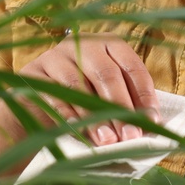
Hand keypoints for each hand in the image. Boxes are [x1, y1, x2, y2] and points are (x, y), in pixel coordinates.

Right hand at [0, 31, 159, 175]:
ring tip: (107, 141)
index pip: (132, 66)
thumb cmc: (81, 102)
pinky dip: (69, 115)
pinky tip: (80, 133)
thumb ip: (127, 105)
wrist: (35, 107)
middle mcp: (82, 43)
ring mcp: (55, 55)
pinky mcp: (32, 71)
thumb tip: (150, 127)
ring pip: (78, 84)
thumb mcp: (106, 98)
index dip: (144, 95)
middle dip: (120, 108)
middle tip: (130, 137)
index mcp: (108, 43)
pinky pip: (53, 94)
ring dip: (95, 116)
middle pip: (106, 74)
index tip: (151, 122)